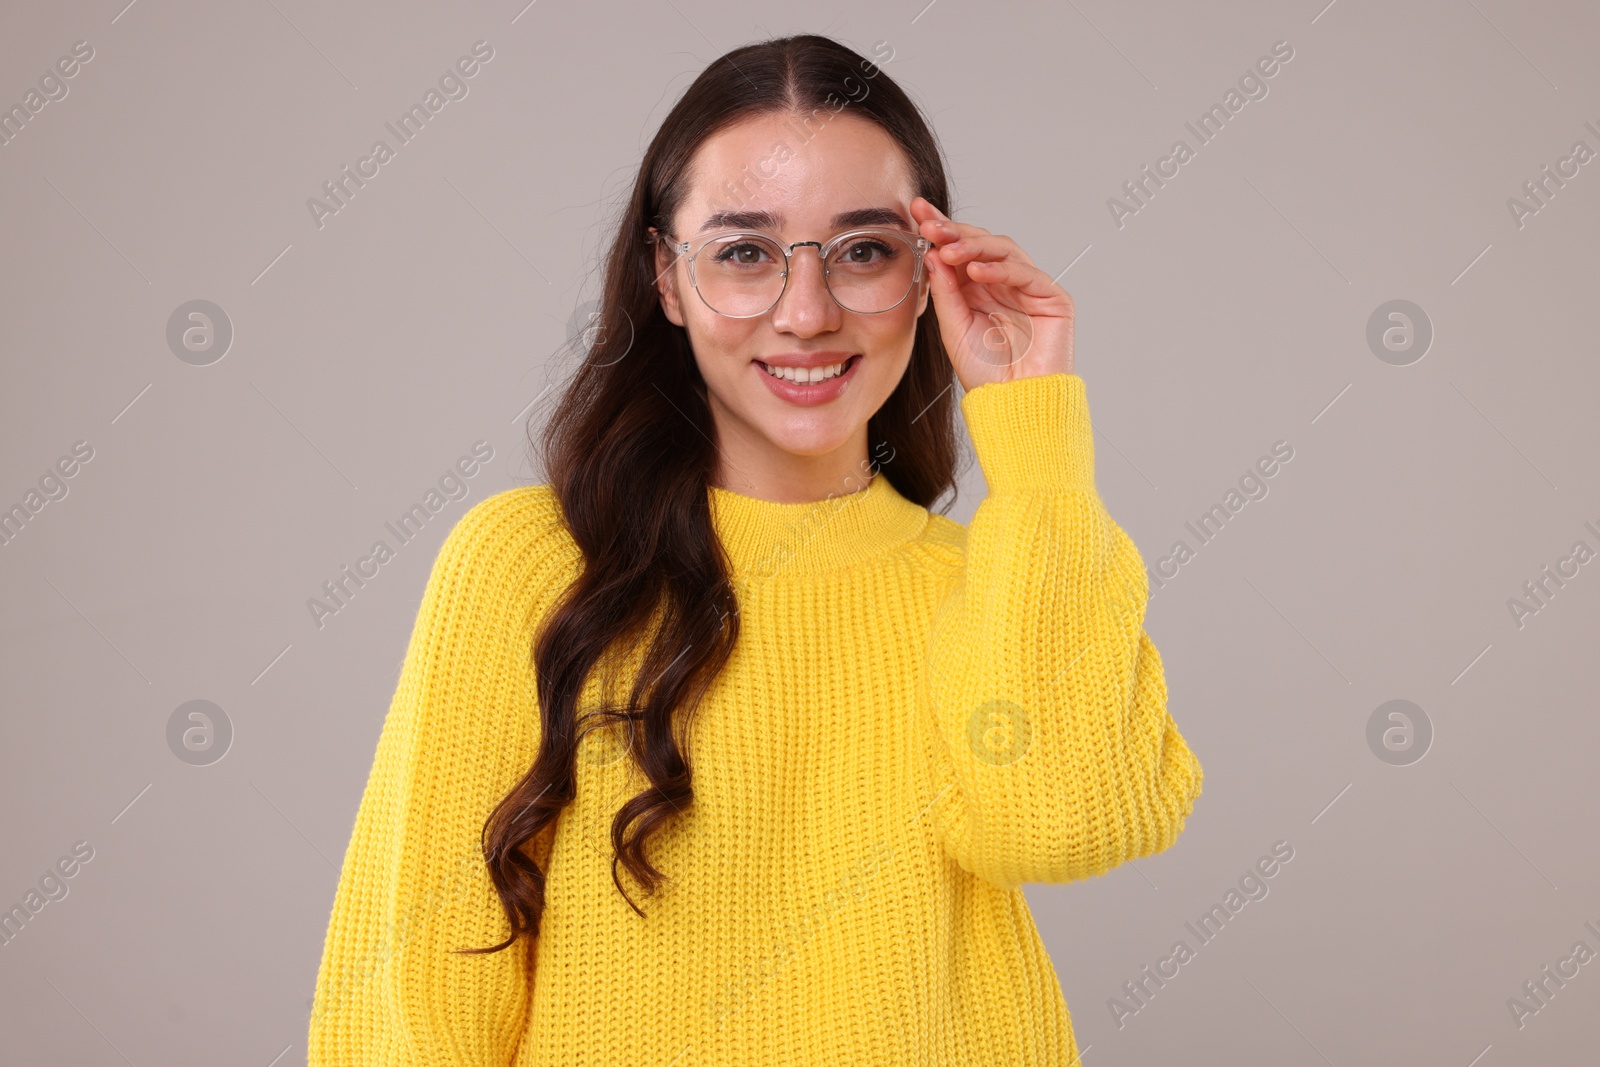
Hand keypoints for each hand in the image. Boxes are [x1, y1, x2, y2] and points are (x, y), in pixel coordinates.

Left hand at [910, 196, 1074, 390]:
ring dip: (974, 245)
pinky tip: (977, 270)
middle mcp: (1004, 282)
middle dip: (954, 231)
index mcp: (979, 288)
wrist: (1015, 403)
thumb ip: (945, 291)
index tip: (917, 211)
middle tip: (930, 225)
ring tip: (949, 250)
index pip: (960, 249)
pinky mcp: (1052, 297)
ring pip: (1003, 250)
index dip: (941, 229)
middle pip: (981, 243)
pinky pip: (1025, 273)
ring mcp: (1029, 287)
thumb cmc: (987, 373)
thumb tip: (932, 253)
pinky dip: (1000, 268)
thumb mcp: (953, 328)